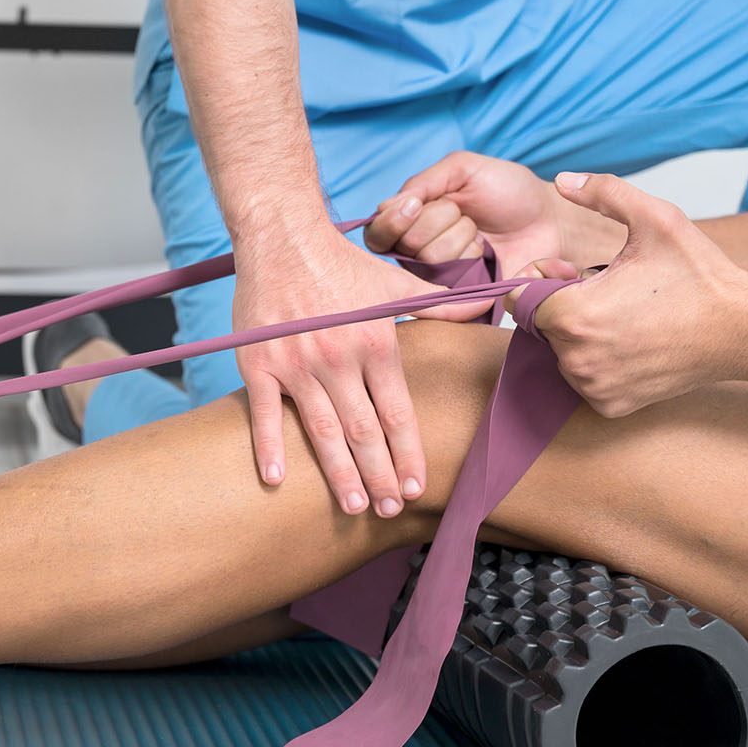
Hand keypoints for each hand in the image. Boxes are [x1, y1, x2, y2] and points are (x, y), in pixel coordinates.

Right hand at [233, 228, 490, 516]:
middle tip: (388, 509)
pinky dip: (268, 448)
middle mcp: (338, 358)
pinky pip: (263, 414)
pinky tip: (276, 480)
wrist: (281, 237)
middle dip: (380, 475)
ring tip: (353, 505)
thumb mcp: (394, 283)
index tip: (418, 488)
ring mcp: (296, 364)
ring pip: (322, 430)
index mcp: (376, 343)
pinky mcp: (258, 364)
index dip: (409, 454)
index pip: (397, 412)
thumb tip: (488, 305)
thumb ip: (440, 303)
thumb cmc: (340, 263)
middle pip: (364, 431)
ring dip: (339, 473)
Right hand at [363, 151, 623, 270]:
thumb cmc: (509, 191)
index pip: (378, 230)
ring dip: (460, 238)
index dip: (394, 218)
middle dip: (440, 220)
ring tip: (481, 234)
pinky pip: (446, 286)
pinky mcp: (459, 296)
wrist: (550, 220)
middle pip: (403, 244)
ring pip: (427, 260)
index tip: (417, 204)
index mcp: (412, 219)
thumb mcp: (462, 169)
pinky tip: (484, 255)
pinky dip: (469, 261)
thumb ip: (422, 182)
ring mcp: (438, 276)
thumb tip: (386, 207)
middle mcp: (418, 250)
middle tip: (466, 214)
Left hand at [505, 172, 747, 416]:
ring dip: (579, 335)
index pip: (521, 299)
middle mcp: (575, 358)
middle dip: (562, 306)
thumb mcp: (656, 219)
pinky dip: (599, 362)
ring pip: (561, 354)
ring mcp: (592, 386)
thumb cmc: (700, 275)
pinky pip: (584, 379)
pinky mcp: (609, 405)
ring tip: (622, 315)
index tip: (574, 273)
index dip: (542, 282)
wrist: (745, 330)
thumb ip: (604, 194)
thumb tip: (562, 180)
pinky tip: (631, 342)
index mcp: (573, 315)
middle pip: (541, 327)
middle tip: (606, 291)